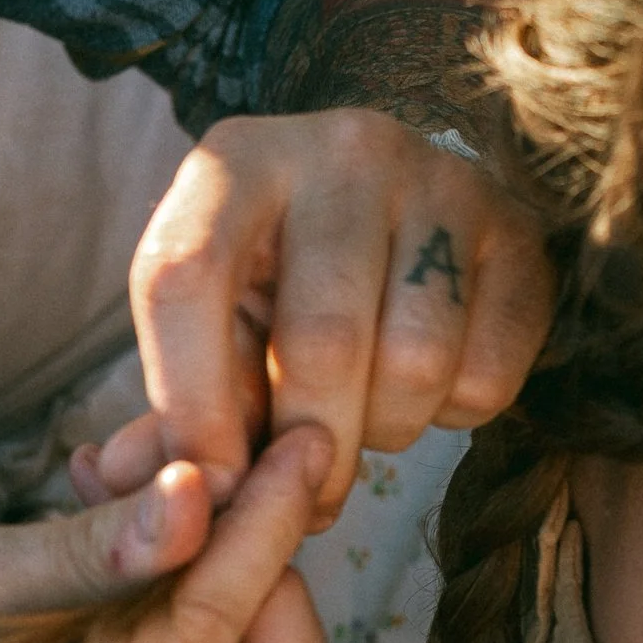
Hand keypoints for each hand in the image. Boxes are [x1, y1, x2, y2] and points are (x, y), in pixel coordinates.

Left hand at [79, 108, 552, 523]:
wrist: (407, 209)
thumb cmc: (287, 281)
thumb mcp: (218, 320)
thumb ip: (175, 404)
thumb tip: (124, 481)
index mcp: (236, 161)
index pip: (183, 278)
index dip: (190, 404)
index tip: (214, 486)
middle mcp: (340, 150)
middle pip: (320, 340)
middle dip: (310, 448)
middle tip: (308, 492)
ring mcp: (441, 182)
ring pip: (416, 362)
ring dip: (388, 430)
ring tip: (370, 420)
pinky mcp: (519, 232)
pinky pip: (490, 371)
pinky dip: (457, 415)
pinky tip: (432, 389)